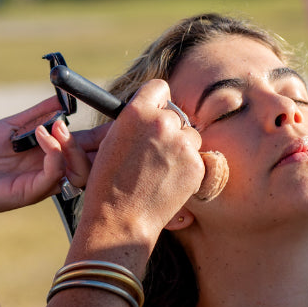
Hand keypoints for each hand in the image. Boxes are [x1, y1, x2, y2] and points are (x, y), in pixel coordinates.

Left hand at [0, 96, 105, 219]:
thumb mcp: (11, 127)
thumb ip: (38, 115)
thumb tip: (62, 100)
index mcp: (52, 156)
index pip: (88, 147)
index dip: (104, 135)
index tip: (117, 119)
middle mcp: (53, 172)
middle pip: (94, 162)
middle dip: (104, 143)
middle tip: (108, 127)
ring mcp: (45, 184)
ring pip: (81, 171)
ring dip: (74, 146)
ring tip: (56, 127)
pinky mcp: (32, 192)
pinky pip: (56, 175)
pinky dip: (55, 154)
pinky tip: (42, 136)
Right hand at [73, 80, 205, 248]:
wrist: (121, 218)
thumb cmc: (109, 184)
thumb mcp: (112, 140)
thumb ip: (137, 121)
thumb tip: (157, 112)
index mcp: (137, 112)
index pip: (160, 87)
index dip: (158, 101)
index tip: (156, 114)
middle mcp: (162, 122)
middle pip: (177, 114)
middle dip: (169, 130)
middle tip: (155, 153)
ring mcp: (182, 144)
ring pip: (191, 135)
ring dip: (181, 148)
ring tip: (160, 170)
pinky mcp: (197, 164)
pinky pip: (198, 158)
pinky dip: (188, 168)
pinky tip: (169, 182)